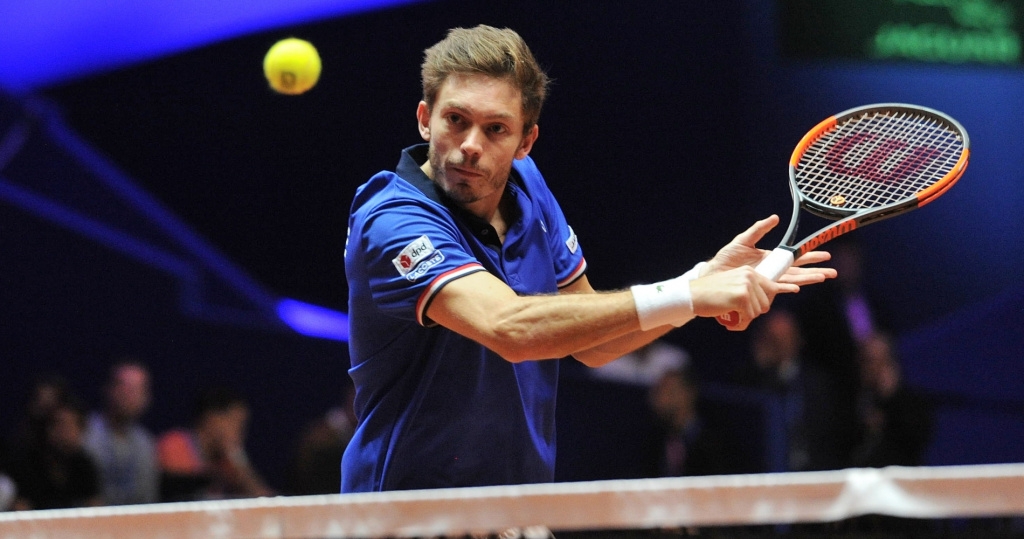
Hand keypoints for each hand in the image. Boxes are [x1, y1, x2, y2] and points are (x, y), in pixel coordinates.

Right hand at [690, 266, 797, 328]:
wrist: (691, 295)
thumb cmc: (710, 296)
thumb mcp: (733, 287)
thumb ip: (749, 292)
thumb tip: (763, 306)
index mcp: (749, 272)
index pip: (771, 286)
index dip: (779, 292)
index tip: (797, 288)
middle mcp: (750, 276)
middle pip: (766, 302)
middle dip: (754, 313)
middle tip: (738, 315)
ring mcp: (747, 285)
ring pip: (758, 311)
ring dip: (746, 319)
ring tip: (731, 317)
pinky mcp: (742, 296)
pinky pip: (750, 316)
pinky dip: (740, 323)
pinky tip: (730, 321)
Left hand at [702, 215, 836, 285]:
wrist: (713, 274)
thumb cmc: (726, 258)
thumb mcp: (743, 240)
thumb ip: (759, 229)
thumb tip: (775, 218)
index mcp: (770, 258)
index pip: (794, 258)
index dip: (810, 256)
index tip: (825, 255)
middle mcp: (772, 270)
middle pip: (798, 271)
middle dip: (816, 271)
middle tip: (833, 272)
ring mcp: (766, 279)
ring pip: (792, 280)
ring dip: (807, 279)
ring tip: (822, 278)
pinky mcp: (759, 287)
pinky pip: (775, 288)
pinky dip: (786, 288)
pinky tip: (796, 288)